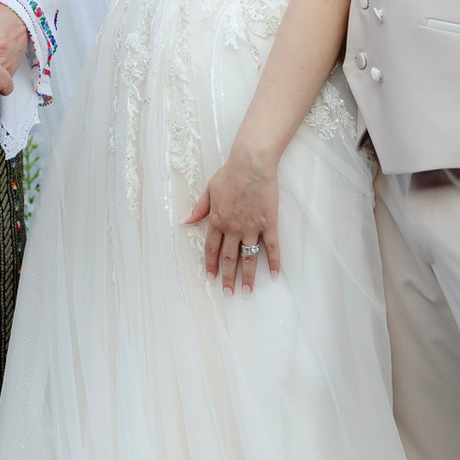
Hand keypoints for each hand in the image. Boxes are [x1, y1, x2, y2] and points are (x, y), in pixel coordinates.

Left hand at [184, 144, 281, 293]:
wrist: (251, 165)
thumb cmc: (230, 174)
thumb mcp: (209, 190)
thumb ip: (199, 209)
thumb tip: (185, 221)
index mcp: (217, 220)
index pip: (212, 248)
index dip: (211, 264)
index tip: (211, 277)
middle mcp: (233, 228)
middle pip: (229, 258)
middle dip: (227, 277)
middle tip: (228, 294)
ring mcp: (251, 228)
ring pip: (249, 257)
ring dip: (248, 276)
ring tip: (247, 291)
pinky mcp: (268, 225)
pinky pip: (272, 247)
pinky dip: (274, 262)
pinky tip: (275, 275)